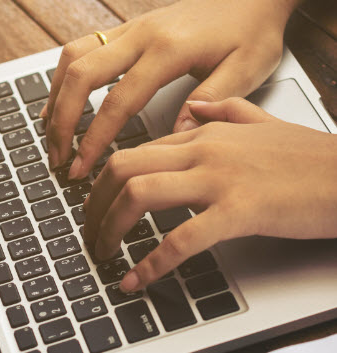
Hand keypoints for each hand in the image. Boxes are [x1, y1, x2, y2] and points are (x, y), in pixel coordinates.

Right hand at [43, 0, 300, 175]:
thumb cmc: (253, 29)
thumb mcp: (245, 69)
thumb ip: (210, 101)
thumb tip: (175, 135)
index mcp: (169, 50)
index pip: (118, 102)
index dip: (95, 140)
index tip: (82, 168)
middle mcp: (142, 35)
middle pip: (82, 76)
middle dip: (62, 122)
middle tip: (58, 157)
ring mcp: (132, 28)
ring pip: (74, 57)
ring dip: (56, 96)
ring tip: (51, 132)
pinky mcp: (130, 29)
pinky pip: (83, 47)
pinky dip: (65, 75)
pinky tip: (63, 97)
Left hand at [83, 98, 336, 292]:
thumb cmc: (305, 156)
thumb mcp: (259, 122)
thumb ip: (223, 109)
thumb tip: (193, 107)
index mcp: (204, 134)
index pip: (137, 151)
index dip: (106, 179)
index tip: (95, 202)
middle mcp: (203, 151)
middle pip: (124, 168)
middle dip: (95, 204)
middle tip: (89, 230)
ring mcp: (218, 180)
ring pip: (140, 195)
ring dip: (111, 228)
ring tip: (102, 253)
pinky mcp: (238, 212)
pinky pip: (181, 239)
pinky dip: (151, 263)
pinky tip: (136, 280)